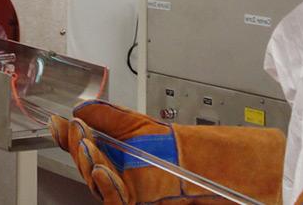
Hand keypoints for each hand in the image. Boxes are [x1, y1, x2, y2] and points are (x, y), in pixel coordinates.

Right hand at [50, 100, 285, 204]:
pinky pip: (123, 202)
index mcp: (127, 162)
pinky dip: (111, 187)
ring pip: (104, 190)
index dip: (72, 139)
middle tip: (75, 132)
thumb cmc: (206, 156)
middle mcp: (130, 183)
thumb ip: (117, 119)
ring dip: (91, 168)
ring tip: (87, 148)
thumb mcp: (152, 129)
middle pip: (92, 172)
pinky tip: (104, 170)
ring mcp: (139, 198)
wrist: (243, 175)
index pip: (91, 152)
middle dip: (79, 151)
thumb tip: (86, 107)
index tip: (59, 123)